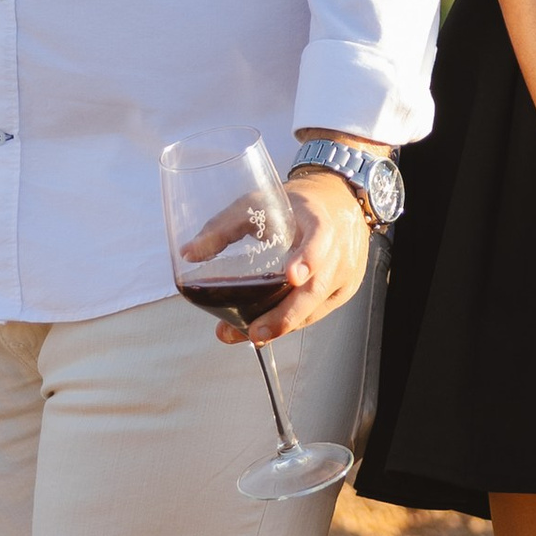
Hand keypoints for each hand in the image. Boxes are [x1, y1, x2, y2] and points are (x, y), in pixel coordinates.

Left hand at [227, 169, 368, 344]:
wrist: (338, 200)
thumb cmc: (295, 203)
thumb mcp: (257, 204)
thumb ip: (223, 227)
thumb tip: (188, 254)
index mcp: (320, 219)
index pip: (321, 239)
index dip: (308, 258)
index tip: (291, 276)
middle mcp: (339, 249)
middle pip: (317, 287)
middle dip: (284, 315)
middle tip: (255, 333)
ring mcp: (346, 272)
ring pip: (316, 308)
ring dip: (282, 325)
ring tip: (249, 335)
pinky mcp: (345, 290)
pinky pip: (318, 312)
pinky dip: (293, 321)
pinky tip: (269, 327)